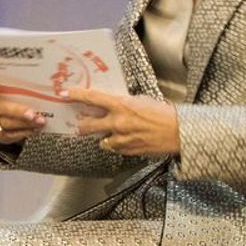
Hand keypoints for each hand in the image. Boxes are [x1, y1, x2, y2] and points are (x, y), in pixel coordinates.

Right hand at [0, 76, 47, 145]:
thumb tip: (56, 88)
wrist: (7, 111)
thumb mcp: (16, 85)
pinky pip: (4, 136)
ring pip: (3, 123)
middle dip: (17, 111)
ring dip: (23, 124)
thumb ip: (24, 83)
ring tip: (39, 123)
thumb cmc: (14, 93)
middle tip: (34, 115)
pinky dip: (20, 134)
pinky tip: (33, 130)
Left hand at [64, 87, 179, 156]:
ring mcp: (121, 138)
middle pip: (87, 126)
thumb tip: (111, 103)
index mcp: (121, 105)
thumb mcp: (141, 101)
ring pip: (101, 140)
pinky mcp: (127, 150)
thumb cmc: (163, 113)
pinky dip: (117, 144)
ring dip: (104, 137)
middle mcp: (117, 122)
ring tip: (112, 133)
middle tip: (81, 123)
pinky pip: (115, 148)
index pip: (92, 98)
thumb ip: (123, 103)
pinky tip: (127, 139)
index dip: (77, 96)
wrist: (179, 132)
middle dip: (81, 125)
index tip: (66, 95)